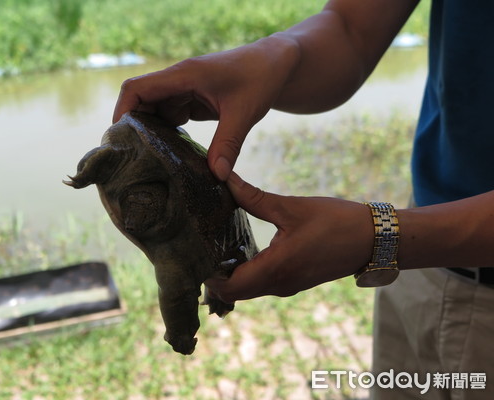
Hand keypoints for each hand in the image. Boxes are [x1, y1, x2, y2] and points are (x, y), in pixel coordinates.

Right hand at [113, 36, 299, 180]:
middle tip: (132, 160)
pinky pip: (172, 117)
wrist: (278, 64)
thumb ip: (228, 144)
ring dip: (152, 134)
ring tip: (149, 163)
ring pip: (156, 112)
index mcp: (184, 75)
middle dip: (134, 128)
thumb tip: (216, 177)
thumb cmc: (261, 78)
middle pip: (140, 102)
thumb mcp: (244, 113)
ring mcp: (185, 90)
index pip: (136, 88)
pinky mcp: (194, 100)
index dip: (122, 112)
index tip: (120, 140)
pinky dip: (169, 134)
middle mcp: (179, 81)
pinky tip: (171, 155)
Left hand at [205, 172, 374, 302]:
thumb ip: (254, 198)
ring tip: (214, 244)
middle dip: (213, 275)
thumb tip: (225, 180)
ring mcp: (287, 286)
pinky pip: (261, 284)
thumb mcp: (291, 208)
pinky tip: (239, 248)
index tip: (194, 252)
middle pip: (233, 292)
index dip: (207, 275)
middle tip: (200, 246)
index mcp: (276, 269)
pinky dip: (245, 272)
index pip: (228, 287)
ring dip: (229, 274)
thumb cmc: (336, 222)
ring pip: (247, 289)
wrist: (374, 239)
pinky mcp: (294, 281)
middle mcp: (279, 285)